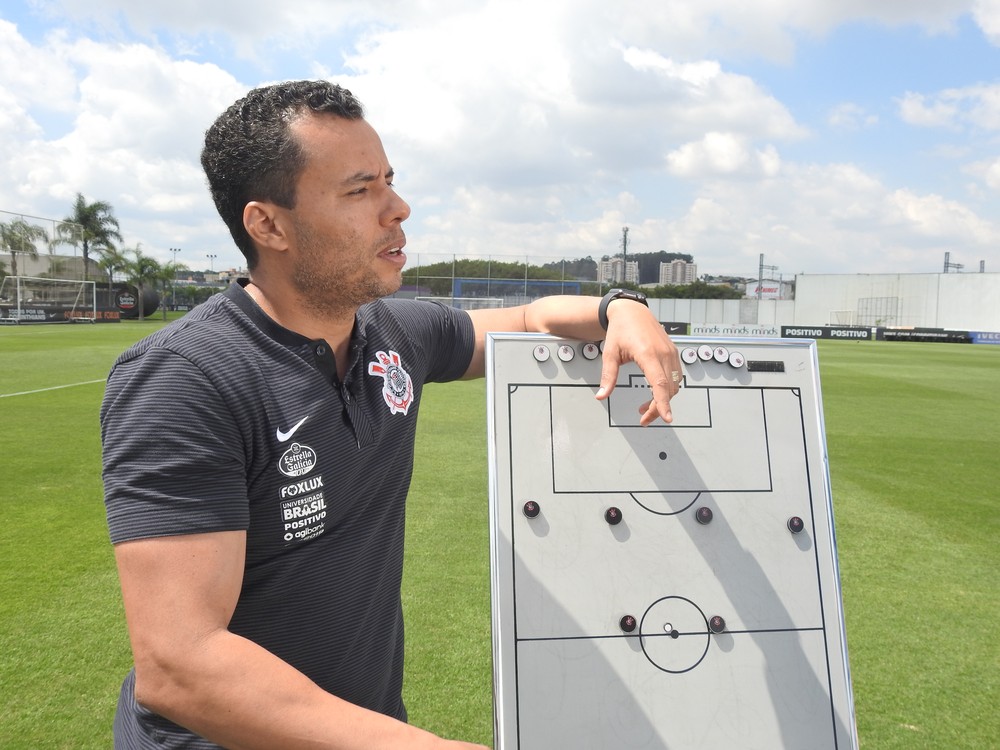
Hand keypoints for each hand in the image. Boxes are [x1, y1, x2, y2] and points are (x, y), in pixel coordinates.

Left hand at [594, 299, 680, 424]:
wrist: (632, 312)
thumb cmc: (620, 330)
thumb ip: (608, 377)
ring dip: (663, 399)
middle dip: (658, 407)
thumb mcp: (610, 354)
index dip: (663, 403)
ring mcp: (671, 352)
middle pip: (668, 389)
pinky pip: (676, 376)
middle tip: (643, 419)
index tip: (667, 418)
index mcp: (648, 353)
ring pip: (674, 385)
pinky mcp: (673, 353)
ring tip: (645, 407)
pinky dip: (668, 389)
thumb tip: (601, 396)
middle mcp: (663, 353)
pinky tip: (655, 393)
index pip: (659, 383)